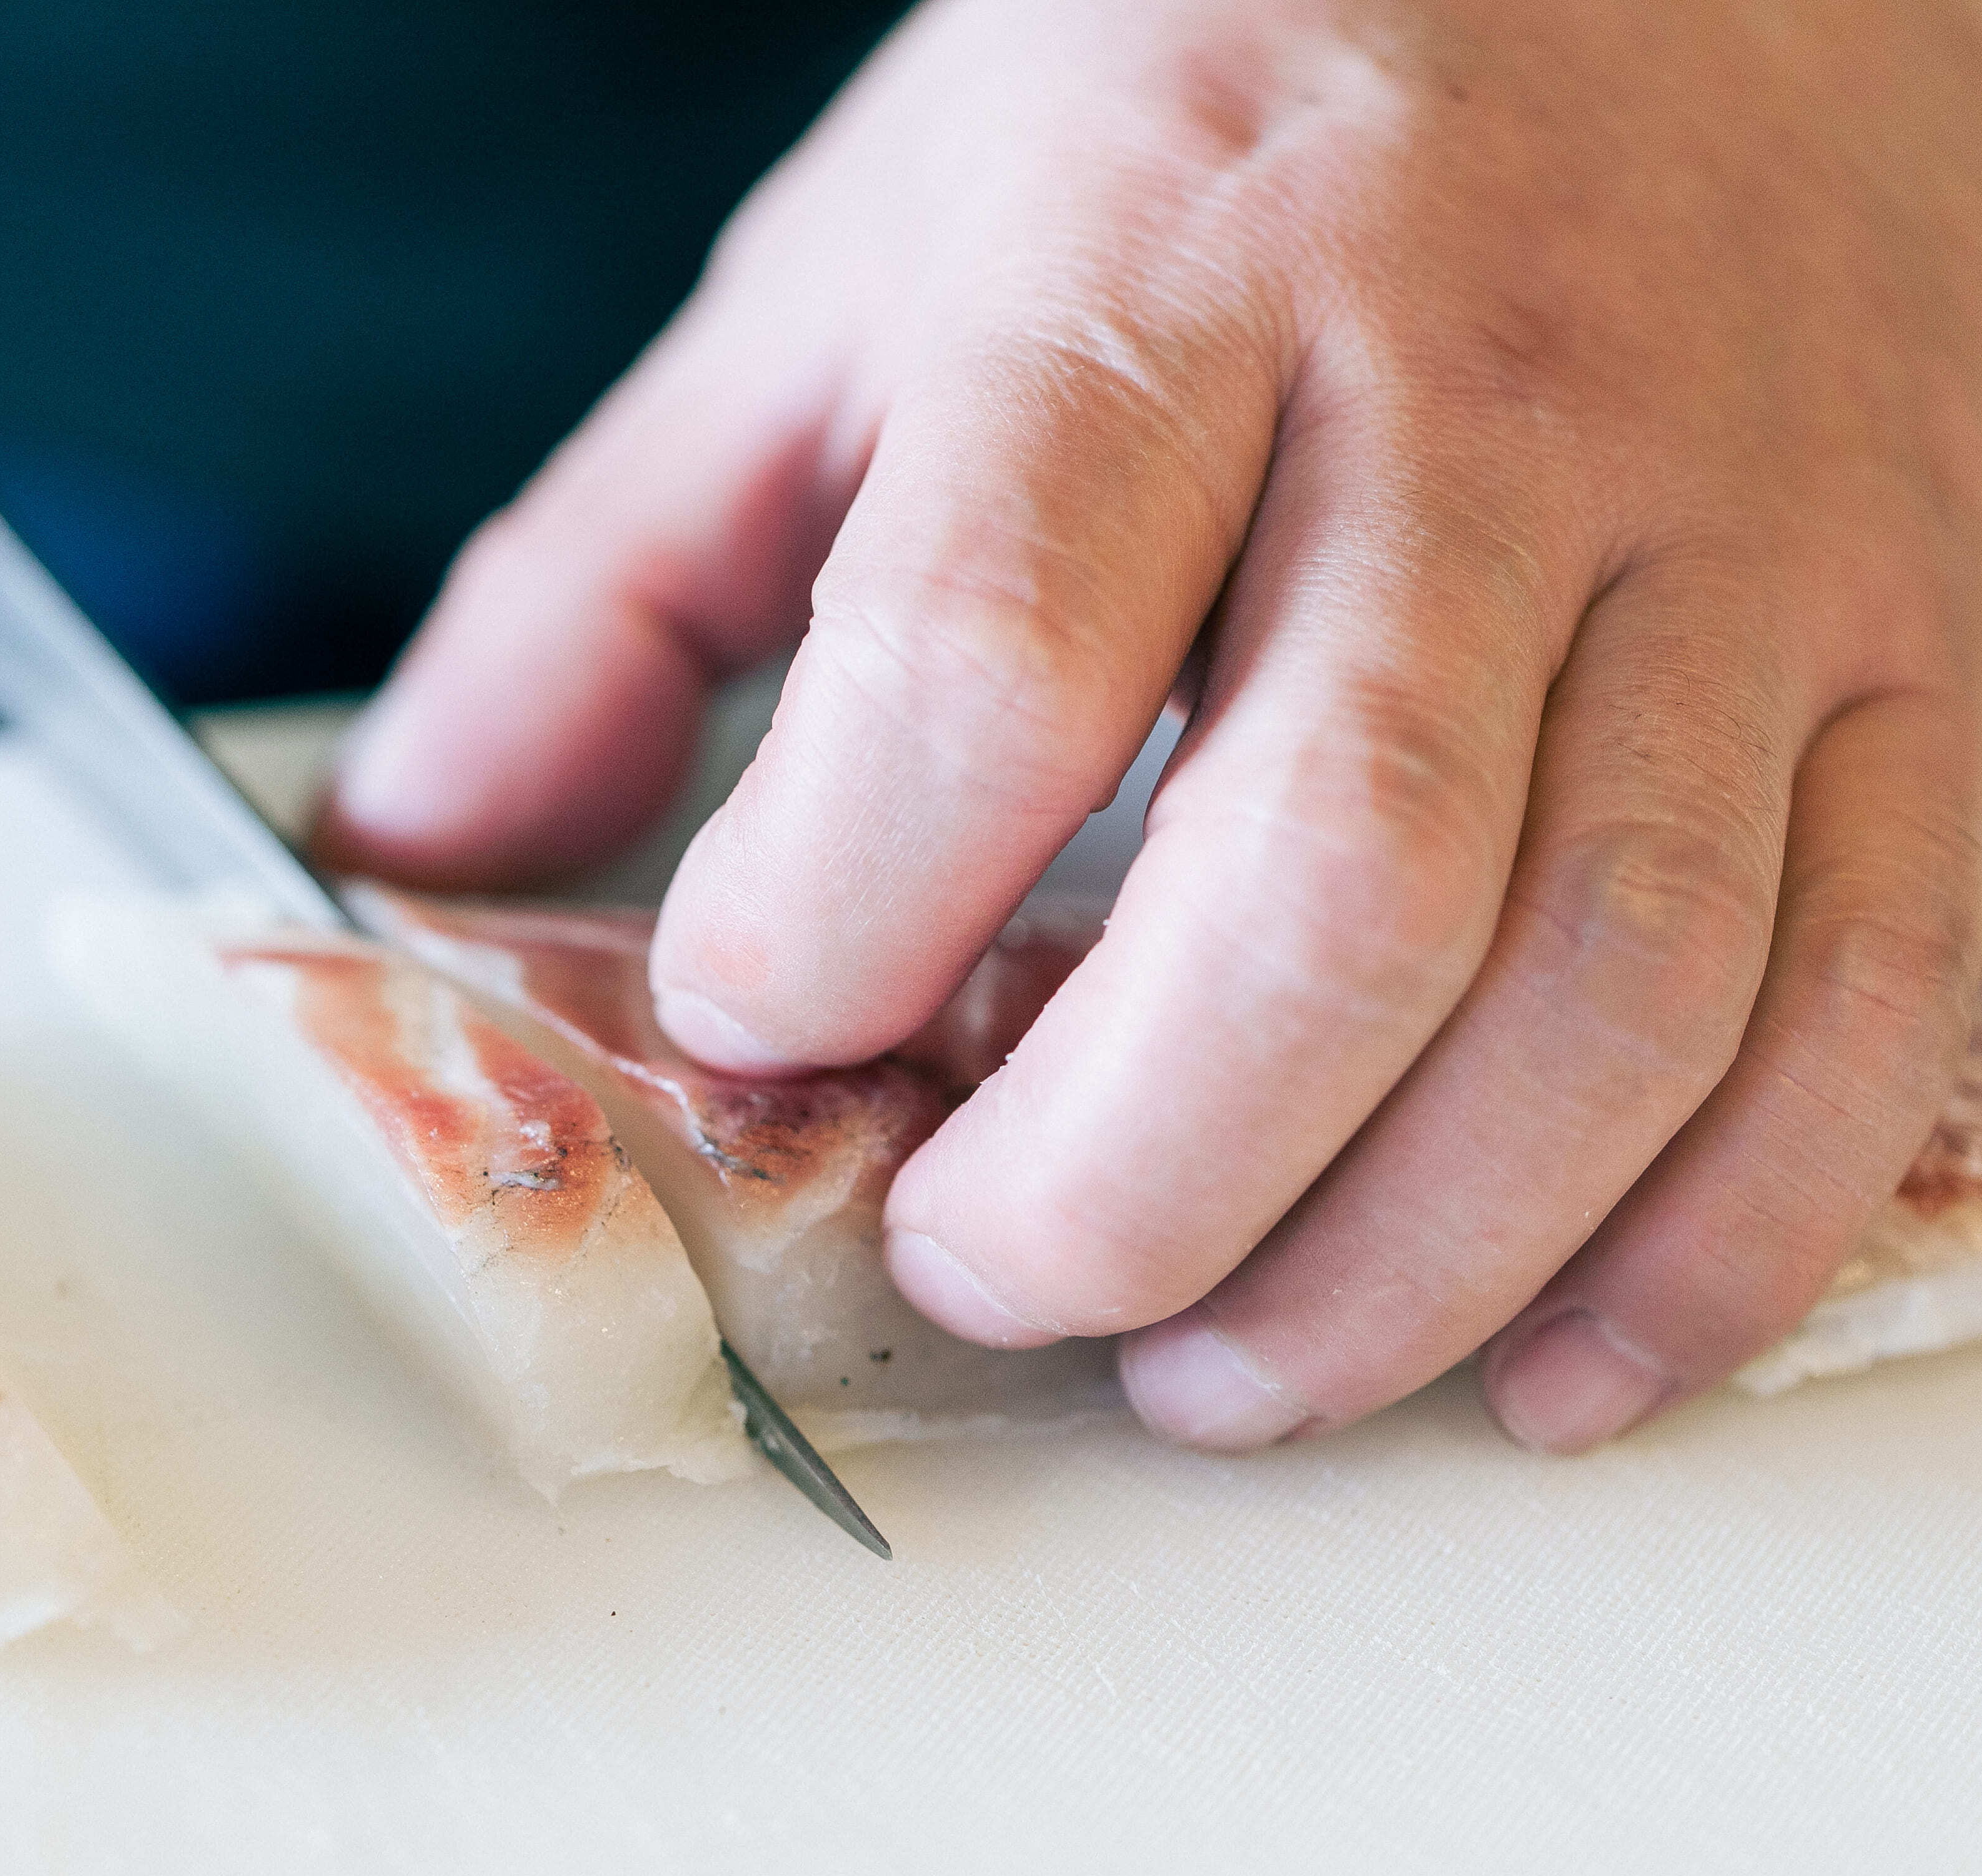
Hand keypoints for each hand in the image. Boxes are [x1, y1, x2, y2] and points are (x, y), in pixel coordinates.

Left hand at [315, 0, 1981, 1452]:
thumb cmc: (1207, 112)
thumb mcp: (852, 275)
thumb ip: (617, 571)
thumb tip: (418, 838)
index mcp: (1164, 283)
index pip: (986, 663)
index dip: (834, 921)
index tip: (757, 1023)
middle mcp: (1487, 404)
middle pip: (1335, 884)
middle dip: (1130, 1178)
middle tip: (988, 1272)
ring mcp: (1749, 534)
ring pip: (1619, 983)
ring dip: (1402, 1262)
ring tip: (1223, 1376)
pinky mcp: (1932, 643)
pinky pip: (1874, 999)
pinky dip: (1709, 1241)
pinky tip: (1541, 1357)